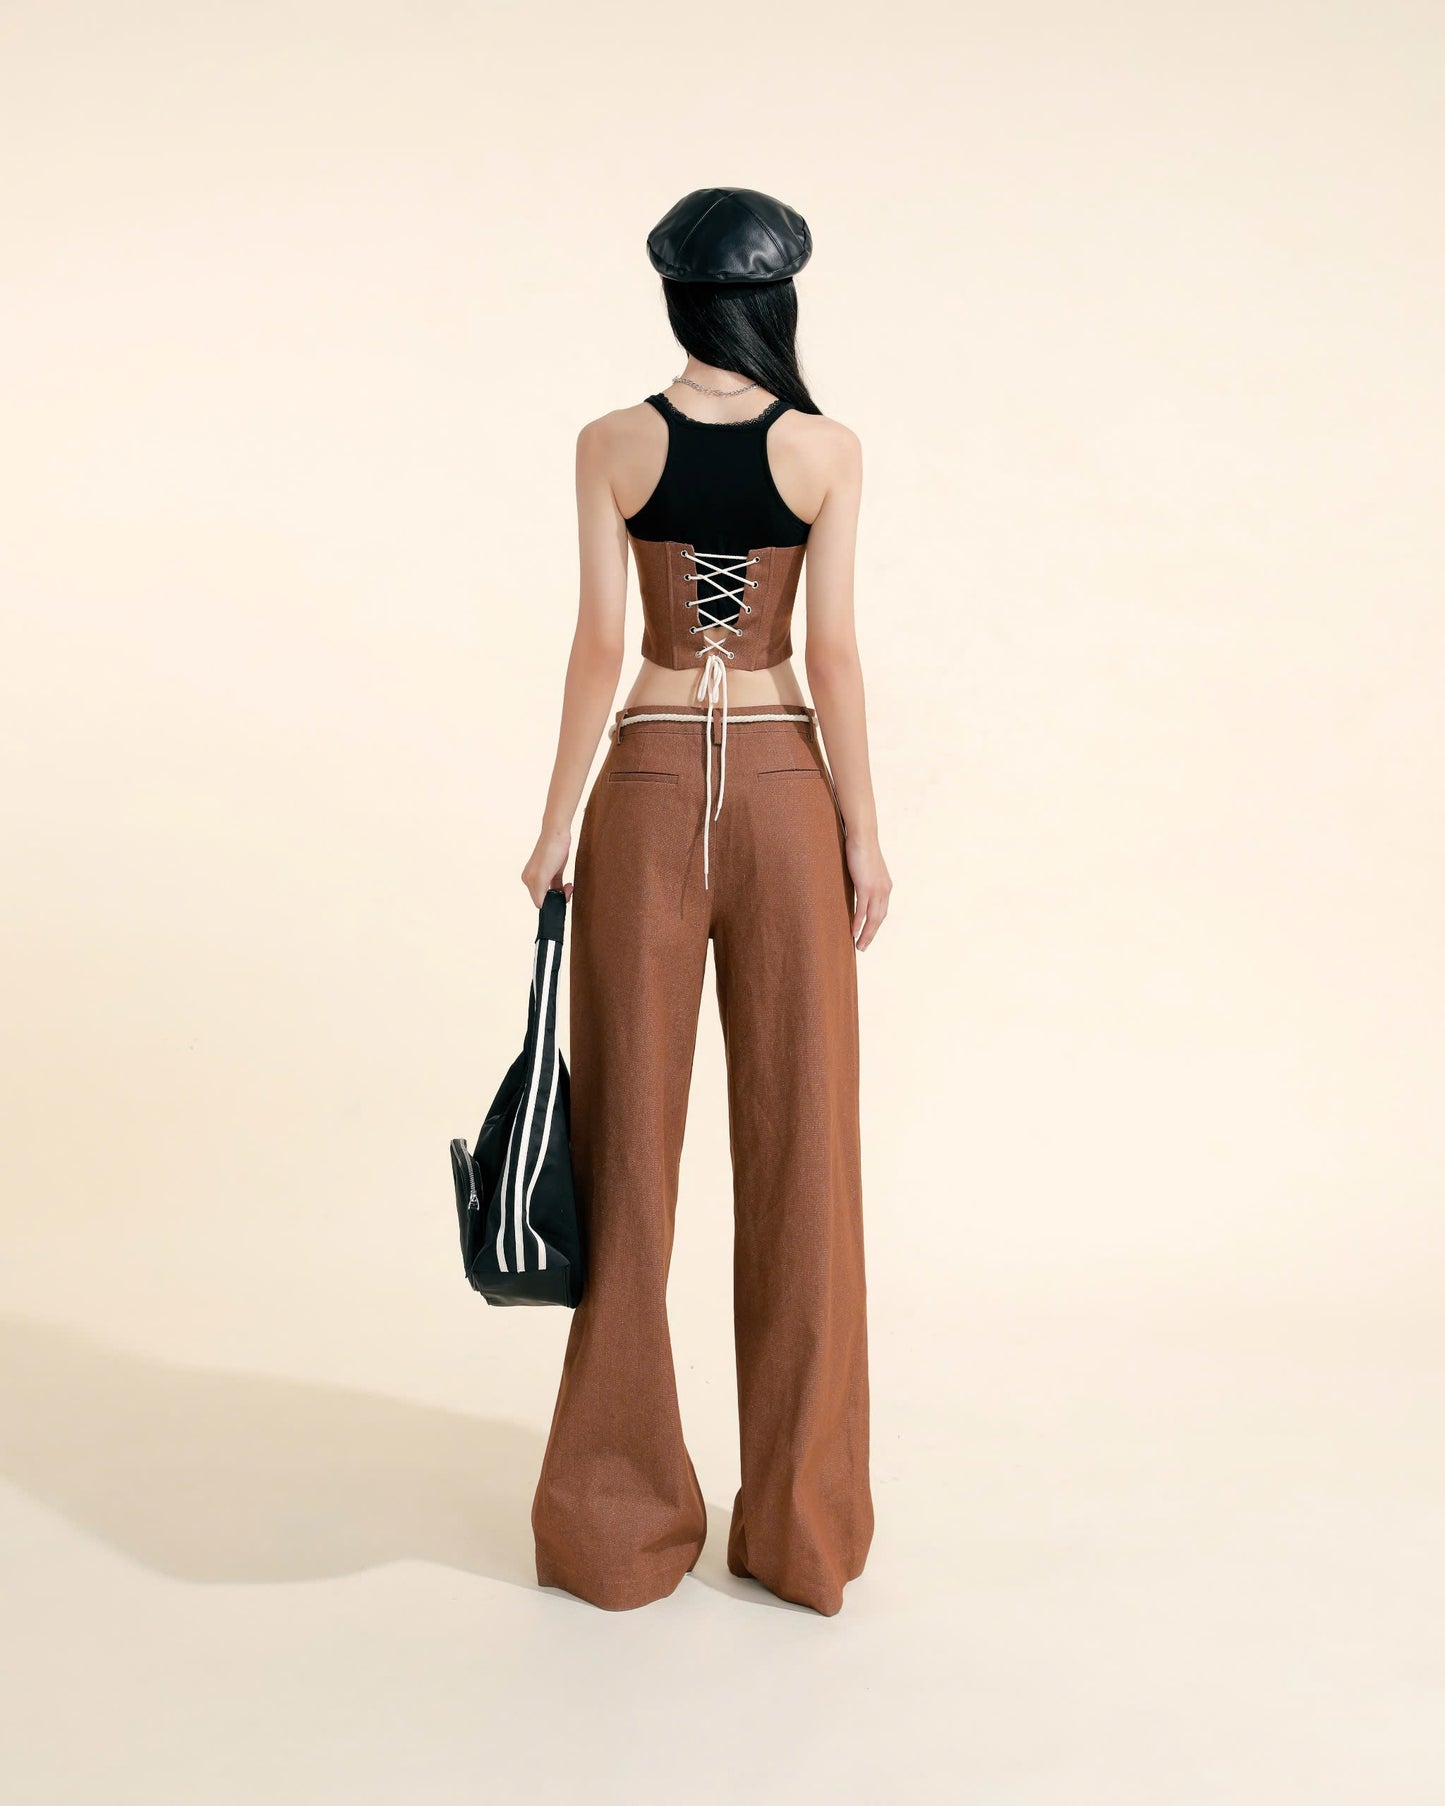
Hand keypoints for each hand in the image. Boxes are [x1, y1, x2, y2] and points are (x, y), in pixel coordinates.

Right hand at [521, 824, 572, 908]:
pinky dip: (563, 888)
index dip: (551, 902)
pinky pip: (557, 886)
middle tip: (567, 890)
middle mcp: (533, 878)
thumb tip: (540, 906)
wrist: (558, 833)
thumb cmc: (550, 851)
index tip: (562, 896)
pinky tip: (569, 885)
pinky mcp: (553, 870)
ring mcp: (543, 874)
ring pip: (552, 893)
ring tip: (569, 886)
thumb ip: (539, 892)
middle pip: (545, 898)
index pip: (538, 901)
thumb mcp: (542, 875)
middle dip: (557, 898)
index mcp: (528, 880)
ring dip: (562, 893)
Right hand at [845, 832, 890, 950]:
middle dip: (871, 934)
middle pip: (880, 919)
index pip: (882, 911)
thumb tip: (857, 885)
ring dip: (866, 933)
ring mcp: (876, 889)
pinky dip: (858, 922)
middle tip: (862, 947)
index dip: (875, 925)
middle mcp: (884, 890)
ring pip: (873, 918)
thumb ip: (865, 880)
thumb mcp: (866, 869)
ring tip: (858, 945)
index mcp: (886, 886)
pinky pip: (862, 910)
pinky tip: (853, 931)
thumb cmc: (862, 849)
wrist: (863, 836)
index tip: (868, 935)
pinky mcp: (866, 886)